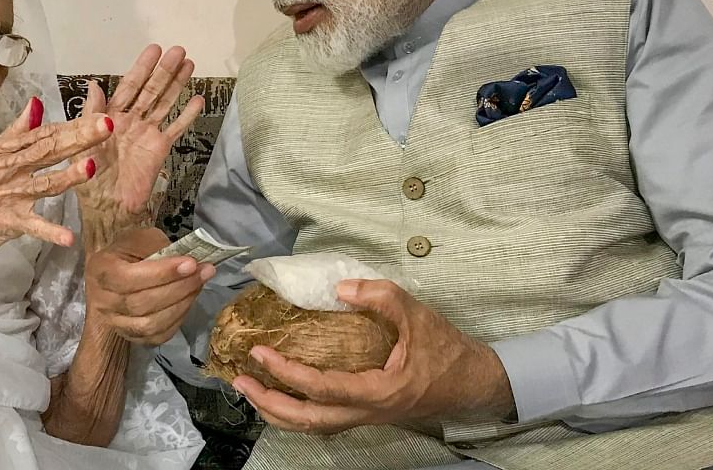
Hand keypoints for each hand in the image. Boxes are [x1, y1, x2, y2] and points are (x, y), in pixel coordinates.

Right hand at [0, 97, 111, 263]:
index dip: (72, 125)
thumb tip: (37, 104)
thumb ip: (16, 132)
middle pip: (47, 151)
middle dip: (78, 138)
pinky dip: (49, 232)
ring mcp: (7, 195)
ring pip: (43, 184)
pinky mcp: (6, 222)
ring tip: (92, 167)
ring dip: (68, 177)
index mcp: (4, 152)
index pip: (43, 134)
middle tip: (106, 126)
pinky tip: (69, 238)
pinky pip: (31, 227)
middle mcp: (6, 169)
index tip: (99, 116)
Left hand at [75, 45, 203, 248]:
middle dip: (164, 71)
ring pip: (165, 103)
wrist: (106, 207)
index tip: (155, 50)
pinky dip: (187, 115)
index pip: (129, 86)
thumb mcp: (82, 143)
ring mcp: (147, 133)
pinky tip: (198, 100)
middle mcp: (131, 120)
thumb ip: (90, 114)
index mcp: (110, 116)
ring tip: (190, 64)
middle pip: (151, 90)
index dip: (142, 68)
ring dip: (177, 84)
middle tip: (179, 51)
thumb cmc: (88, 178)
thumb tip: (94, 84)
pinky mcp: (159, 149)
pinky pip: (176, 128)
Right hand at [85, 226, 215, 344]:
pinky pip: (157, 336)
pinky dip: (177, 319)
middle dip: (179, 287)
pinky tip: (188, 300)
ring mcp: (115, 323)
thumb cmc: (127, 253)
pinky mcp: (131, 336)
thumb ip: (156, 246)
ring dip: (182, 304)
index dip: (162, 273)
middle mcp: (103, 302)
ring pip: (150, 324)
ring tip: (199, 284)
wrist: (114, 275)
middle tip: (204, 272)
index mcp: (100, 271)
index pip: (129, 278)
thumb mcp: (138, 238)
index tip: (191, 263)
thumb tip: (185, 259)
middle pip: (141, 304)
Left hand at [231, 279, 515, 434]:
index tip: (260, 354)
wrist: (472, 382)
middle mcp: (367, 413)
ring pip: (313, 427)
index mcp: (378, 392)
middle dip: (270, 403)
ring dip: (278, 411)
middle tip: (240, 380)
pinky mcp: (366, 414)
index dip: (287, 373)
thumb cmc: (446, 350)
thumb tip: (340, 287)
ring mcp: (366, 418)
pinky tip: (281, 396)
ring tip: (250, 390)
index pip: (322, 388)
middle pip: (308, 421)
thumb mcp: (418, 315)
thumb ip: (382, 296)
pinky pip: (323, 421)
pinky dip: (296, 412)